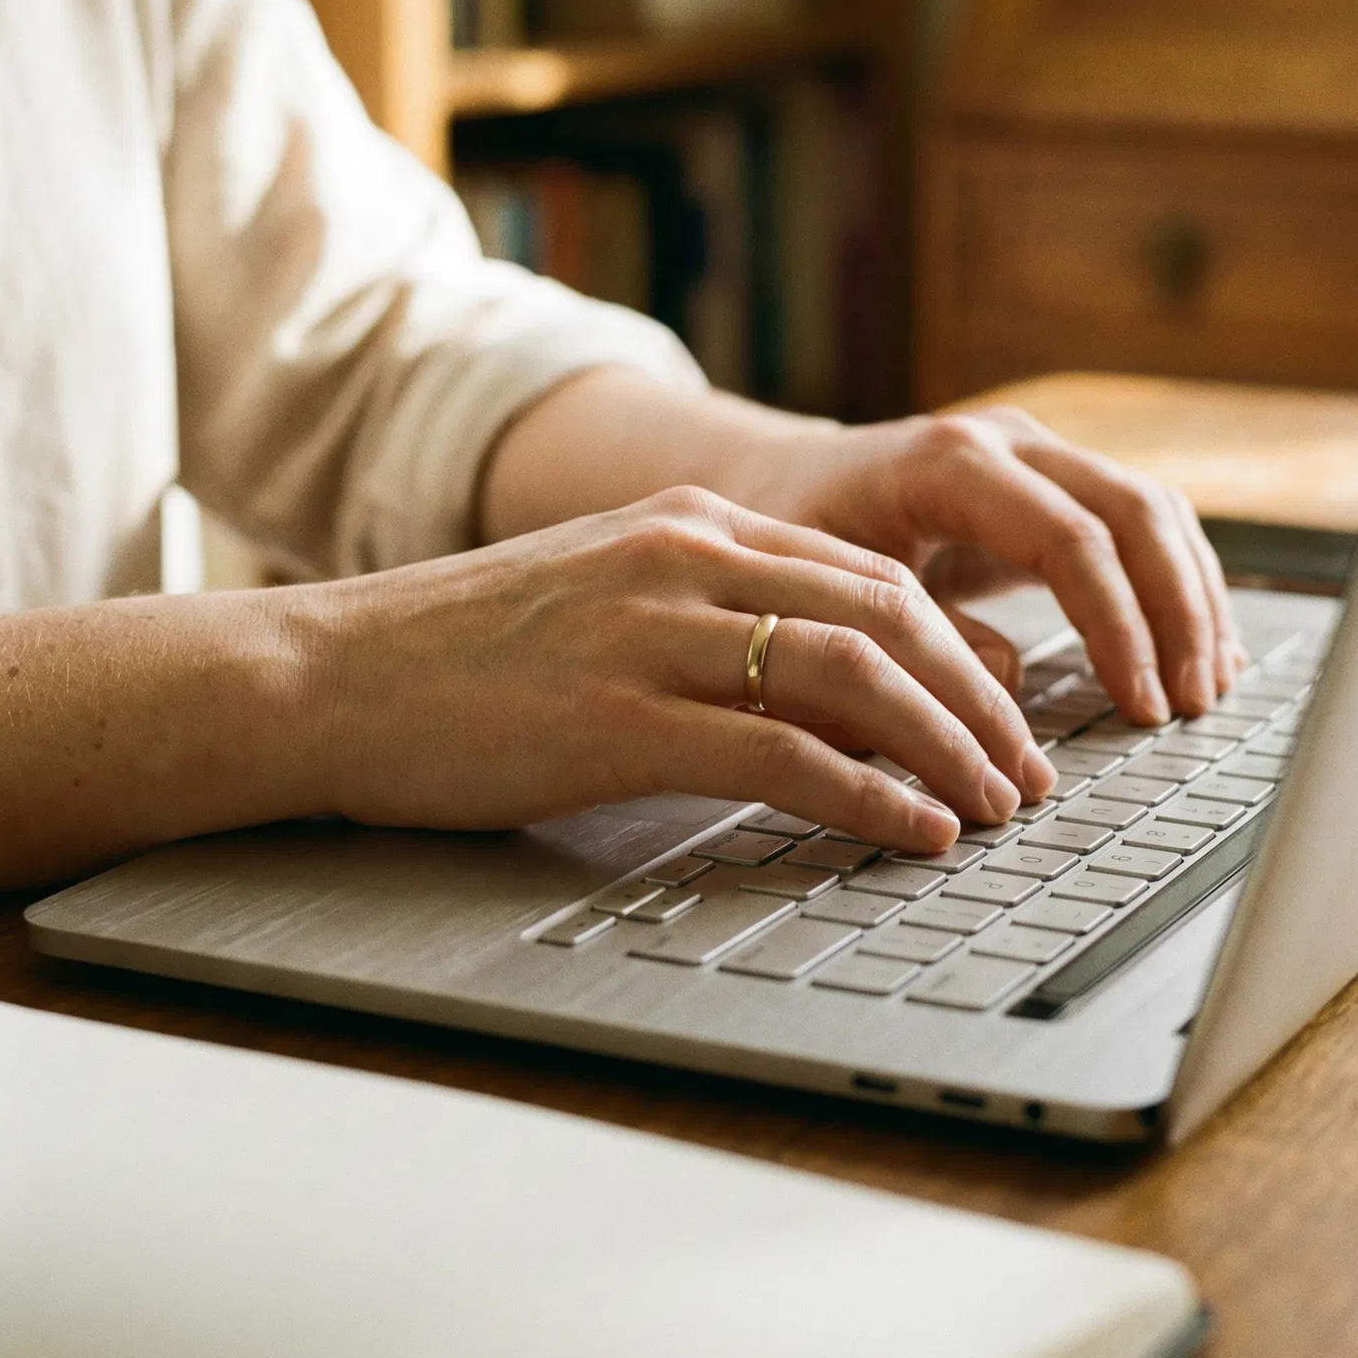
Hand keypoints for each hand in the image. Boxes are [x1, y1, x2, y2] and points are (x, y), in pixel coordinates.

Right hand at [315, 486, 1055, 849]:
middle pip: (888, 616)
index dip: (957, 650)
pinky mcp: (620, 719)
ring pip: (855, 676)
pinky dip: (871, 798)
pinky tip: (915, 833)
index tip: (1002, 713)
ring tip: (995, 809)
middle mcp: (687, 559)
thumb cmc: (463, 652)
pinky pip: (785, 755)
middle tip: (1027, 771)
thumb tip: (814, 691)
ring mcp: (654, 634)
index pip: (870, 575)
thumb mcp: (602, 594)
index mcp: (691, 525)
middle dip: (978, 701)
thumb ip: (705, 615)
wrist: (330, 673)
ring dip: (946, 747)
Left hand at [723, 407, 1245, 724]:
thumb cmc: (791, 534)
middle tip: (1191, 704)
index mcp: (948, 463)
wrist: (777, 478)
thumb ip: (908, 642)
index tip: (1139, 701)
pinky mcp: (1051, 484)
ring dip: (1191, 599)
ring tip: (1207, 689)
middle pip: (1132, 512)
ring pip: (1151, 511)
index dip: (1117, 623)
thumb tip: (1006, 693)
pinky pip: (1138, 523)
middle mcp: (1006, 442)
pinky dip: (1176, 584)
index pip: (1069, 536)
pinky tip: (1196, 649)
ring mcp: (1036, 453)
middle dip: (1175, 612)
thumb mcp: (827, 594)